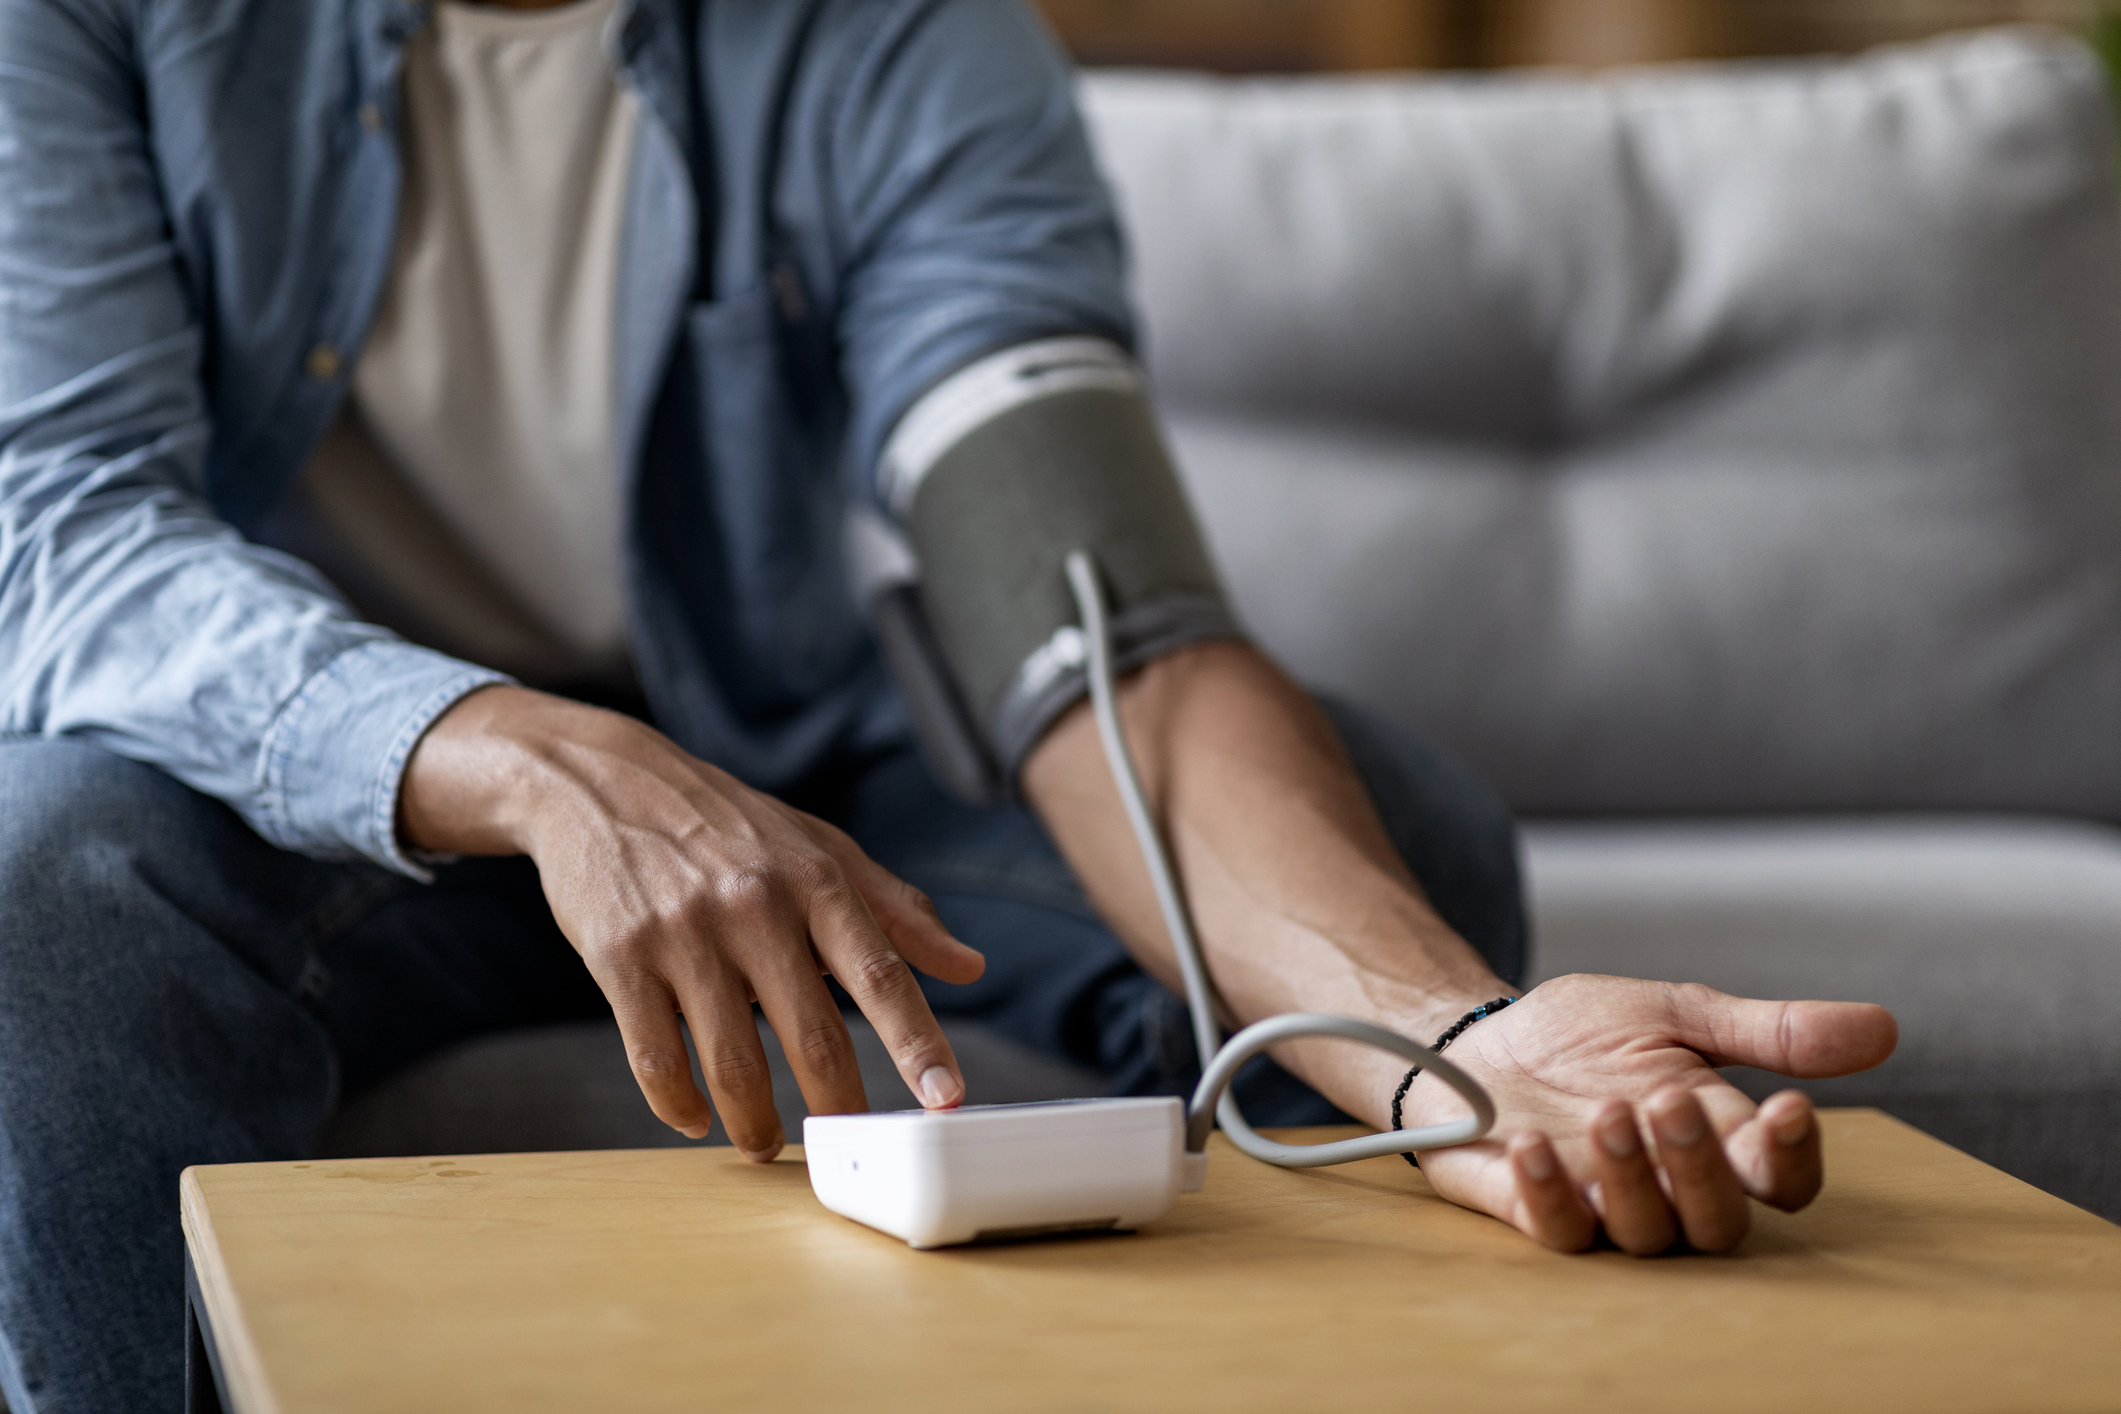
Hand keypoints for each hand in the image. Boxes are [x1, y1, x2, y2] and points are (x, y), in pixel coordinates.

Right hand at [399, 686, 985, 1159]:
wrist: (602, 780)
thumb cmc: (729, 823)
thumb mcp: (821, 848)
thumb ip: (897, 911)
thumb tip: (970, 967)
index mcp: (816, 879)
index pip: (880, 974)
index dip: (917, 1042)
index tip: (946, 1100)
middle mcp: (756, 904)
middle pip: (813, 1035)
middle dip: (837, 1107)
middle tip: (846, 1145)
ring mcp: (685, 932)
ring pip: (734, 1062)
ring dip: (754, 1123)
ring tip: (765, 1144)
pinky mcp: (621, 956)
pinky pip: (655, 1057)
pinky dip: (678, 1103)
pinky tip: (694, 1118)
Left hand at [1397, 975, 1897, 1252]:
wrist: (1482, 1035)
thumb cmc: (1586, 1034)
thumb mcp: (1676, 1013)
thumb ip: (1768, 1031)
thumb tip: (1883, 1028)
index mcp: (1719, 1141)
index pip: (1783, 1180)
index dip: (1793, 1157)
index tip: (1788, 1109)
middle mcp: (1670, 1189)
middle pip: (1719, 1221)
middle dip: (1702, 1167)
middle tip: (1671, 1101)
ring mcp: (1603, 1206)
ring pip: (1646, 1235)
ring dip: (1631, 1177)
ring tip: (1606, 1115)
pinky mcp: (1536, 1211)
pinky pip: (1556, 1231)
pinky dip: (1548, 1196)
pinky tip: (1531, 1148)